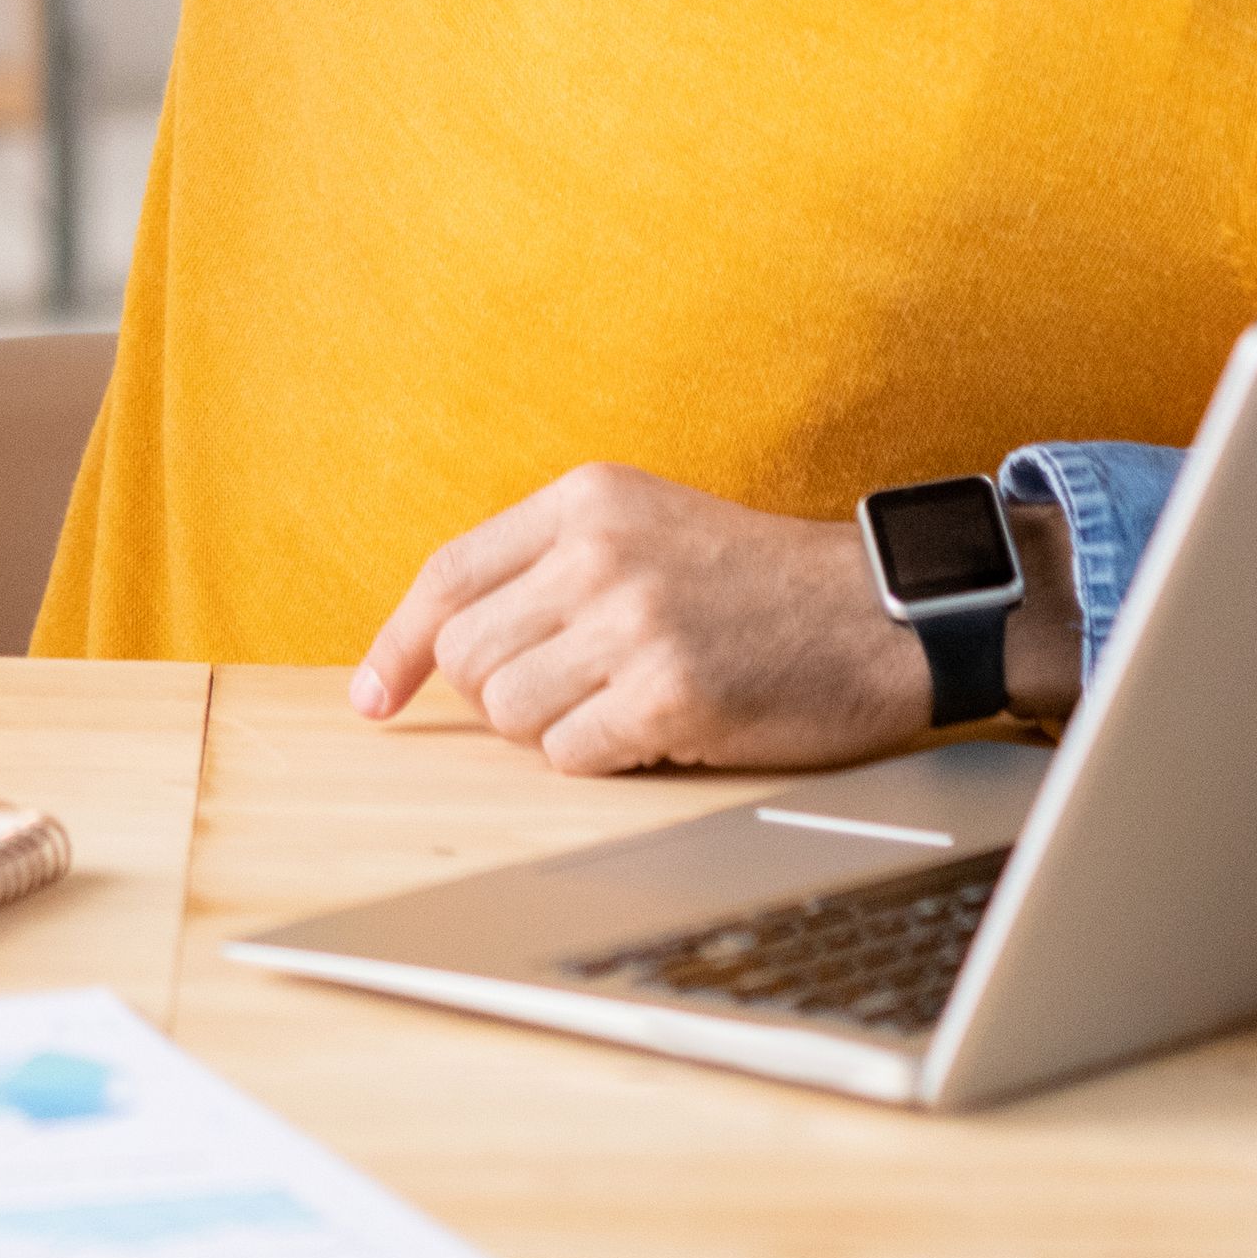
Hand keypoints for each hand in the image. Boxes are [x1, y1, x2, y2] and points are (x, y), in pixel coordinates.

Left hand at [350, 466, 951, 775]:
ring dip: (553, 729)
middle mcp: (598, 552)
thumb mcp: (645, 528)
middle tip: (571, 694)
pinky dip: (599, 757)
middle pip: (468, 656)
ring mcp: (633, 623)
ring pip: (508, 712)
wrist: (881, 615)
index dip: (400, 645)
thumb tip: (439, 646)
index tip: (375, 698)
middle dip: (501, 694)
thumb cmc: (757, 583)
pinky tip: (656, 730)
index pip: (448, 576)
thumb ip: (549, 563)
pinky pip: (569, 754)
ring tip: (619, 705)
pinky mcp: (669, 695)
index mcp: (584, 500)